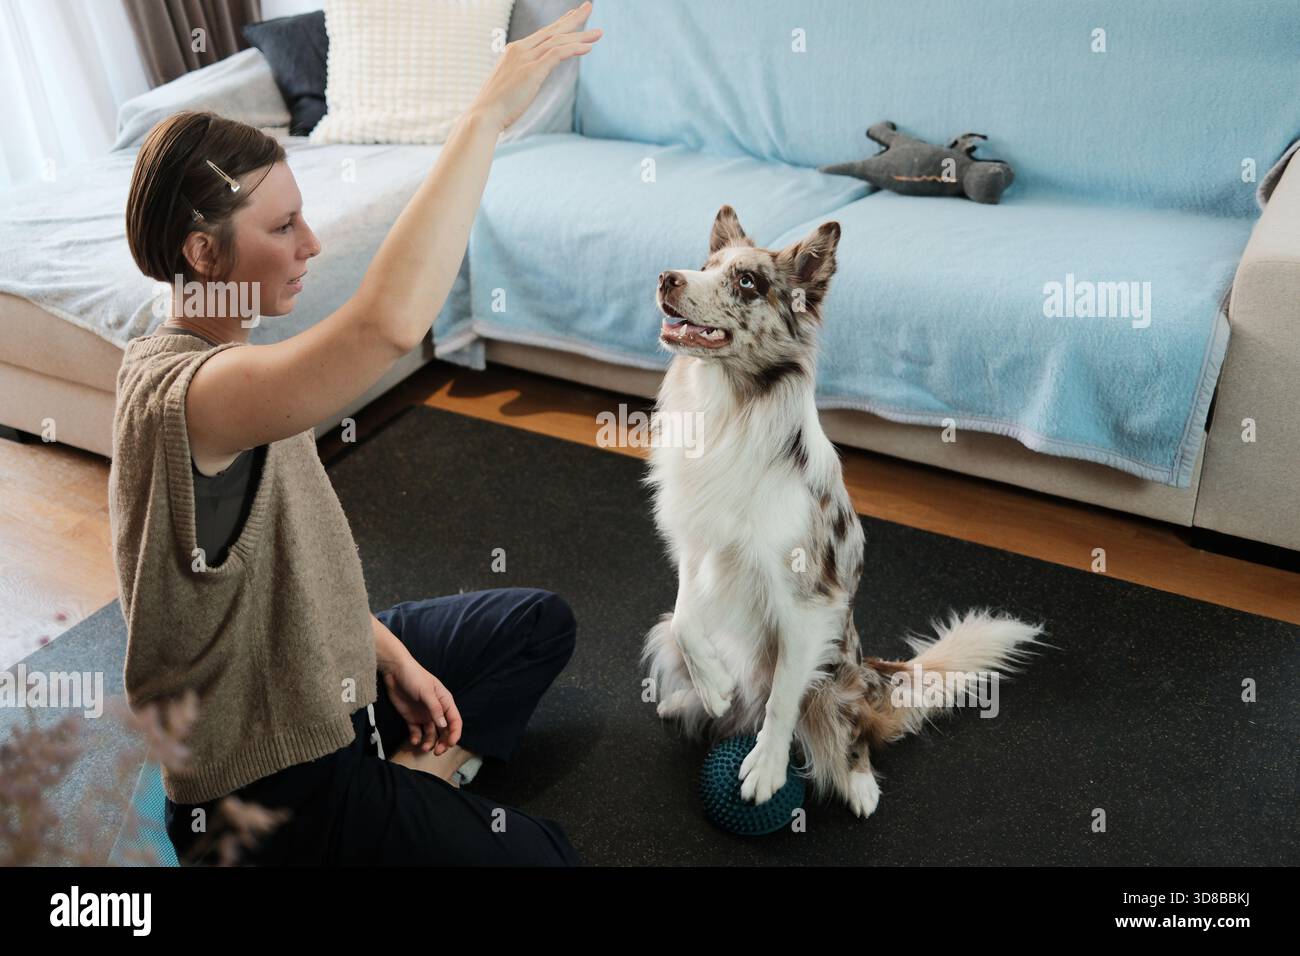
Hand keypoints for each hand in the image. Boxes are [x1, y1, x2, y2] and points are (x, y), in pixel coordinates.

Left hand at [383, 658, 462, 755]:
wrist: (394, 672)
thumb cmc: (415, 676)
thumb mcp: (427, 691)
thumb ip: (435, 709)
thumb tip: (444, 725)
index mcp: (445, 702)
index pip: (455, 720)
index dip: (455, 733)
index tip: (450, 744)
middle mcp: (436, 711)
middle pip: (444, 730)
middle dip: (443, 742)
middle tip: (437, 752)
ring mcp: (424, 715)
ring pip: (431, 734)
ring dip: (430, 742)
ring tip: (423, 747)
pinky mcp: (411, 718)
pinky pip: (417, 732)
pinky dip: (416, 738)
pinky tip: (414, 740)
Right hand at [468, 1, 602, 132]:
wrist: (483, 116)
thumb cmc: (495, 108)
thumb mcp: (510, 86)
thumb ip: (521, 78)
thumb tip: (528, 82)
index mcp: (514, 51)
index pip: (542, 33)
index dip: (559, 23)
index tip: (572, 15)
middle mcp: (520, 50)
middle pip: (552, 30)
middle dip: (573, 19)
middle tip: (589, 6)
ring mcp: (526, 59)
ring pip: (558, 40)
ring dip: (581, 36)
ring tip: (599, 33)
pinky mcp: (532, 71)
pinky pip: (558, 54)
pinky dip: (574, 49)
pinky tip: (588, 48)